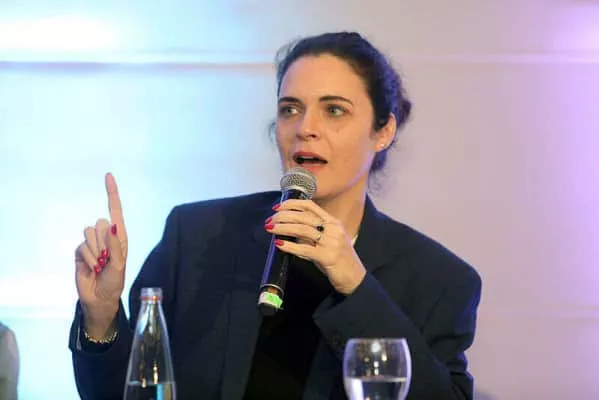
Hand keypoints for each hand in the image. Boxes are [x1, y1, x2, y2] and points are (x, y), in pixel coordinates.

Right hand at [75, 173, 127, 333]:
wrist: (99, 297)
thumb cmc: (114, 281)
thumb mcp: (119, 265)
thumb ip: (116, 245)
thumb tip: (112, 225)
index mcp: (120, 236)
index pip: (116, 210)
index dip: (112, 193)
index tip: (108, 176)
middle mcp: (107, 236)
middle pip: (100, 223)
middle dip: (103, 242)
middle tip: (106, 258)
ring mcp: (92, 243)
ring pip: (88, 233)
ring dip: (94, 251)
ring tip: (99, 264)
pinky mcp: (80, 251)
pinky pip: (80, 246)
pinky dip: (86, 258)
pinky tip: (90, 267)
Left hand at [266, 199, 365, 294]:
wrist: (355, 277)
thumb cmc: (338, 259)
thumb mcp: (327, 241)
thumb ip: (311, 233)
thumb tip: (289, 227)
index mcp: (333, 222)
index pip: (310, 206)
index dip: (292, 204)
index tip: (277, 206)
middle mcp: (333, 229)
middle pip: (303, 216)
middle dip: (283, 216)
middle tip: (270, 219)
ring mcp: (331, 242)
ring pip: (302, 230)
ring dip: (283, 227)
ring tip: (270, 228)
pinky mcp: (327, 257)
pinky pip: (304, 249)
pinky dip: (290, 246)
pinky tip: (279, 244)